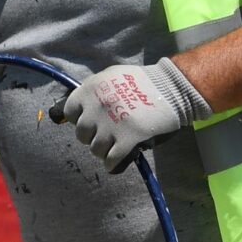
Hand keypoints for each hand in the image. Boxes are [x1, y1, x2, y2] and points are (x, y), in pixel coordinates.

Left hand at [50, 59, 208, 171]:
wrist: (172, 88)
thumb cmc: (143, 82)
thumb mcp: (112, 77)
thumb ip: (94, 91)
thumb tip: (72, 111)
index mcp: (91, 89)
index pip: (69, 112)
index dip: (79, 120)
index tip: (91, 122)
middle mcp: (97, 106)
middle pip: (82, 134)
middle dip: (92, 137)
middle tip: (106, 136)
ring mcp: (112, 124)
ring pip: (96, 150)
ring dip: (103, 152)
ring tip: (114, 147)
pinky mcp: (128, 139)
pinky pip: (112, 160)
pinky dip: (112, 164)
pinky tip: (116, 163)